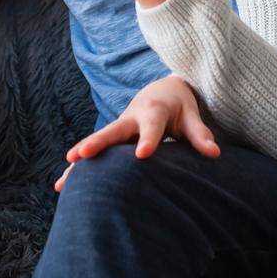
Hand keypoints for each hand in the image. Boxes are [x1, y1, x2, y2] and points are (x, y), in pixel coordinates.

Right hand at [53, 75, 219, 191]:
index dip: (147, 140)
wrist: (160, 90)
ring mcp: (118, 128)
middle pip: (112, 132)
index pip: (151, 127)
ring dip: (80, 161)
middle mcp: (130, 119)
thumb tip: (214, 153)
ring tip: (63, 180)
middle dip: (98, 144)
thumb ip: (200, 134)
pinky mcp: (112, 139)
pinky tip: (62, 187)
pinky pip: (94, 154)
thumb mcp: (191, 115)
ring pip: (97, 145)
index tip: (142, 155)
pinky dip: (78, 170)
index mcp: (153, 112)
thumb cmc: (178, 105)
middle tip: (81, 156)